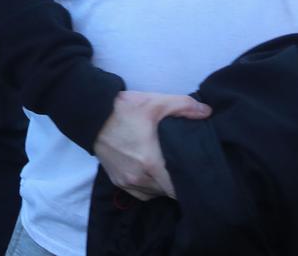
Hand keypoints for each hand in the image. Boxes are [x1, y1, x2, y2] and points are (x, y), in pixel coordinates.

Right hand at [93, 90, 211, 201]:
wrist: (90, 114)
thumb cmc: (122, 109)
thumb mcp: (155, 103)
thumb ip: (184, 106)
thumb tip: (207, 111)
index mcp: (152, 163)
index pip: (179, 190)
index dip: (190, 184)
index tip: (196, 174)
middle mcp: (139, 178)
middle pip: (168, 192)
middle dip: (177, 183)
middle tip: (184, 168)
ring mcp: (127, 181)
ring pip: (155, 194)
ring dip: (163, 186)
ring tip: (168, 169)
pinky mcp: (117, 180)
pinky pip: (141, 193)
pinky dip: (149, 187)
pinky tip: (152, 174)